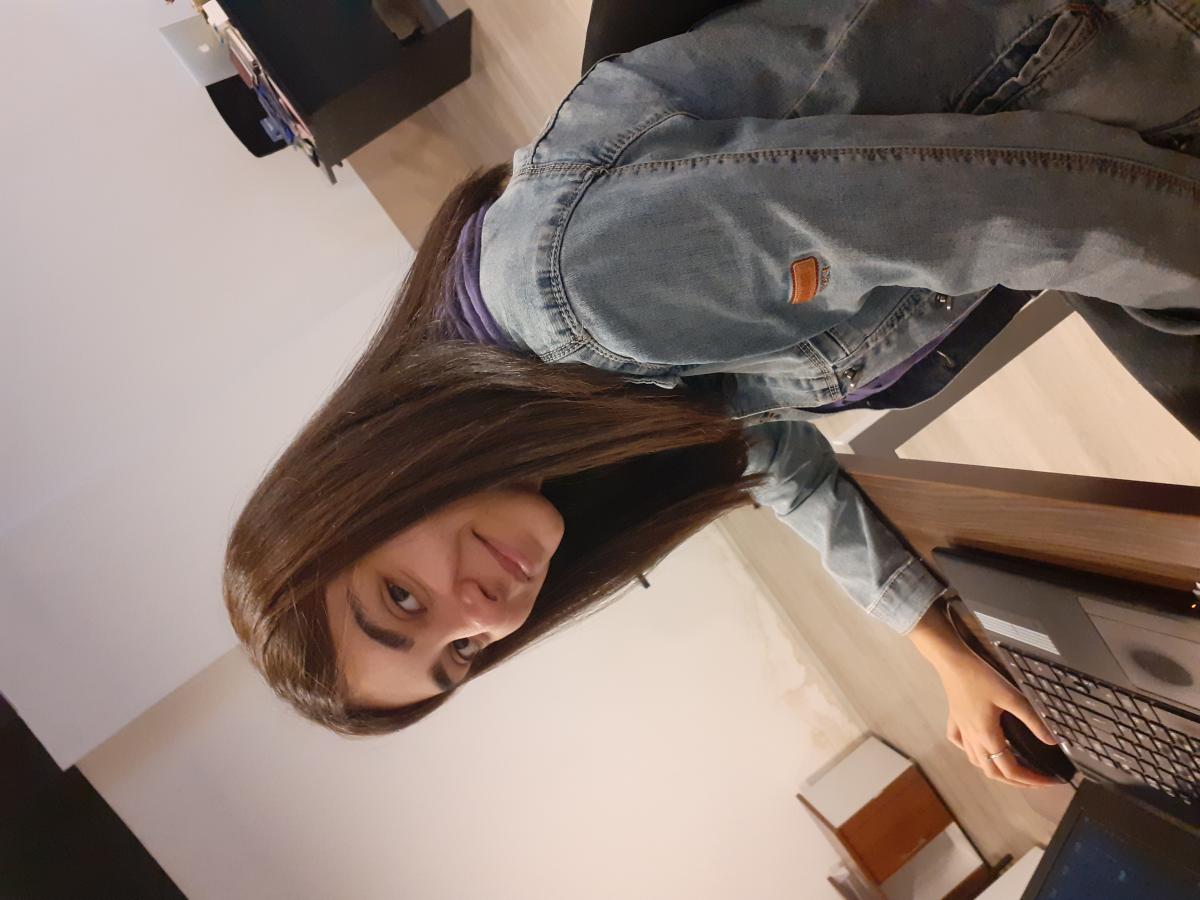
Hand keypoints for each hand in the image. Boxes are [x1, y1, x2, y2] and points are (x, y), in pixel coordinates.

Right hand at [936, 649, 1060, 787]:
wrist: (953, 662)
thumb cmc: (980, 677)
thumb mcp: (1012, 697)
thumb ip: (1033, 720)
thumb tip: (1053, 741)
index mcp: (987, 736)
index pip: (1012, 770)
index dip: (1033, 780)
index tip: (1050, 781)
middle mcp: (973, 739)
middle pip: (994, 773)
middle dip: (1017, 782)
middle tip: (1036, 780)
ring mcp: (961, 731)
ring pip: (977, 762)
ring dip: (996, 771)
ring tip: (1013, 769)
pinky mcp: (954, 720)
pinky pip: (961, 745)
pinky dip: (971, 753)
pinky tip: (979, 749)